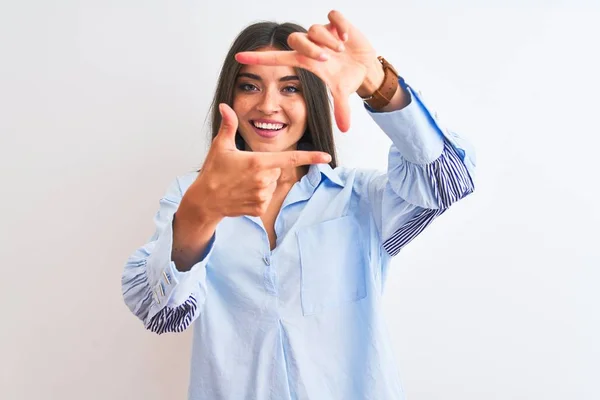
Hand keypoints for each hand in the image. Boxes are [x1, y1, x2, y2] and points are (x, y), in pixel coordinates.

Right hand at [180, 104, 331, 219]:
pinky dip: (257, 196)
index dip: (311, 156)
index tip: (327, 157)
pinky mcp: (260, 208)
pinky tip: (243, 194)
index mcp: (258, 162)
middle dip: (265, 168)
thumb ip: (229, 125)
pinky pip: (266, 198)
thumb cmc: (213, 172)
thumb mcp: (221, 146)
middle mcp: (264, 179)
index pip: (291, 158)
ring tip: (242, 183)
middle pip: (277, 170)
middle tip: (244, 171)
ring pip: (272, 184)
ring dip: (262, 182)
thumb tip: (226, 106)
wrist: (205, 200)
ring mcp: (263, 195)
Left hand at [235, 10, 382, 132]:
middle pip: (297, 39)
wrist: (364, 65)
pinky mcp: (336, 23)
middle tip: (327, 58)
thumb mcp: (341, 92)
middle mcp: (310, 46)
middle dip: (312, 48)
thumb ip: (341, 108)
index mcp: (305, 61)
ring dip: (329, 40)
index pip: (276, 58)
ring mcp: (322, 33)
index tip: (239, 57)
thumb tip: (345, 129)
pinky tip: (346, 37)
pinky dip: (340, 26)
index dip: (258, 58)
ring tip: (341, 49)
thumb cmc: (346, 77)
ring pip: (315, 28)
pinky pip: (333, 16)